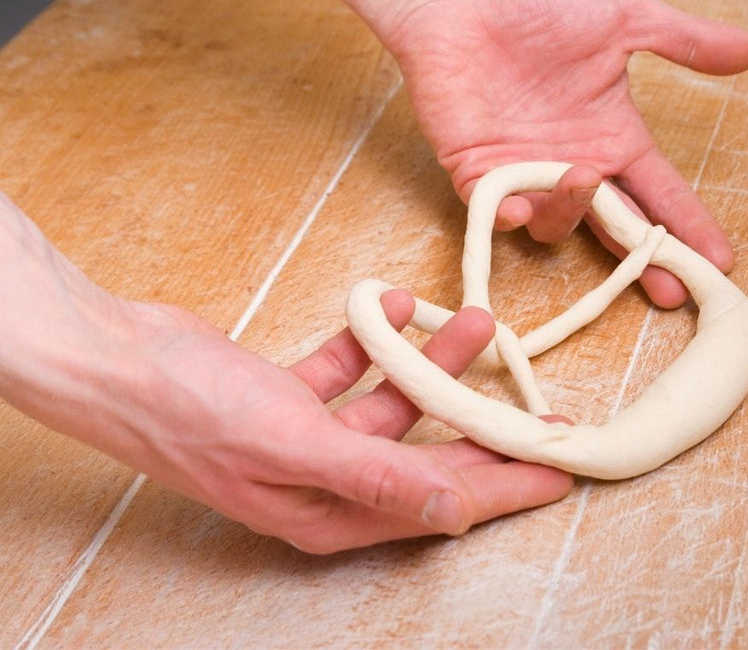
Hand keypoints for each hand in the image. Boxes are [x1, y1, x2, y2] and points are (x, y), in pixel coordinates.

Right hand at [0, 195, 571, 553]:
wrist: (117, 358)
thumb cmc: (190, 410)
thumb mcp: (295, 445)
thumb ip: (379, 475)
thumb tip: (452, 513)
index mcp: (331, 511)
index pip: (440, 504)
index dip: (505, 486)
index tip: (558, 469)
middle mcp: (325, 482)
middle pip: (428, 457)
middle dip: (484, 428)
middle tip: (541, 409)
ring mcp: (307, 439)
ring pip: (393, 405)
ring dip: (430, 363)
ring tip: (472, 321)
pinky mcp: (290, 398)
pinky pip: (350, 371)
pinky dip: (372, 341)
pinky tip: (392, 307)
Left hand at [364, 0, 747, 306]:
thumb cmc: (536, 1)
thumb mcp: (624, 18)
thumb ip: (685, 41)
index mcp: (612, 136)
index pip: (660, 191)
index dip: (688, 226)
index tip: (719, 260)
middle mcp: (573, 164)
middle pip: (617, 228)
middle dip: (644, 261)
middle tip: (670, 288)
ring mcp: (525, 175)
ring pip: (557, 223)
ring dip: (574, 210)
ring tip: (585, 176)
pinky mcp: (476, 174)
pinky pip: (496, 214)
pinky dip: (509, 216)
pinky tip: (518, 207)